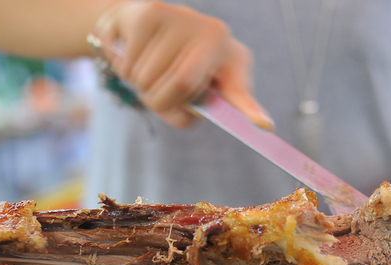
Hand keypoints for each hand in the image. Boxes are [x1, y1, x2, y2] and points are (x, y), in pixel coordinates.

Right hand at [92, 0, 272, 129]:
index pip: (240, 91)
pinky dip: (123, 70)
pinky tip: (135, 54)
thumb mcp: (190, 94)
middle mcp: (215, 33)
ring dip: (140, 85)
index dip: (252, 111)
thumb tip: (188, 113)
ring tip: (148, 70)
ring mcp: (185, 18)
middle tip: (159, 93)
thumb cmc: (172, 67)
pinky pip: (129, 62)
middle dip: (161, 101)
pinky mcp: (152, 11)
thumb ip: (188, 114)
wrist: (139, 24)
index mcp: (233, 58)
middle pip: (182, 85)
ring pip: (149, 77)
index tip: (266, 127)